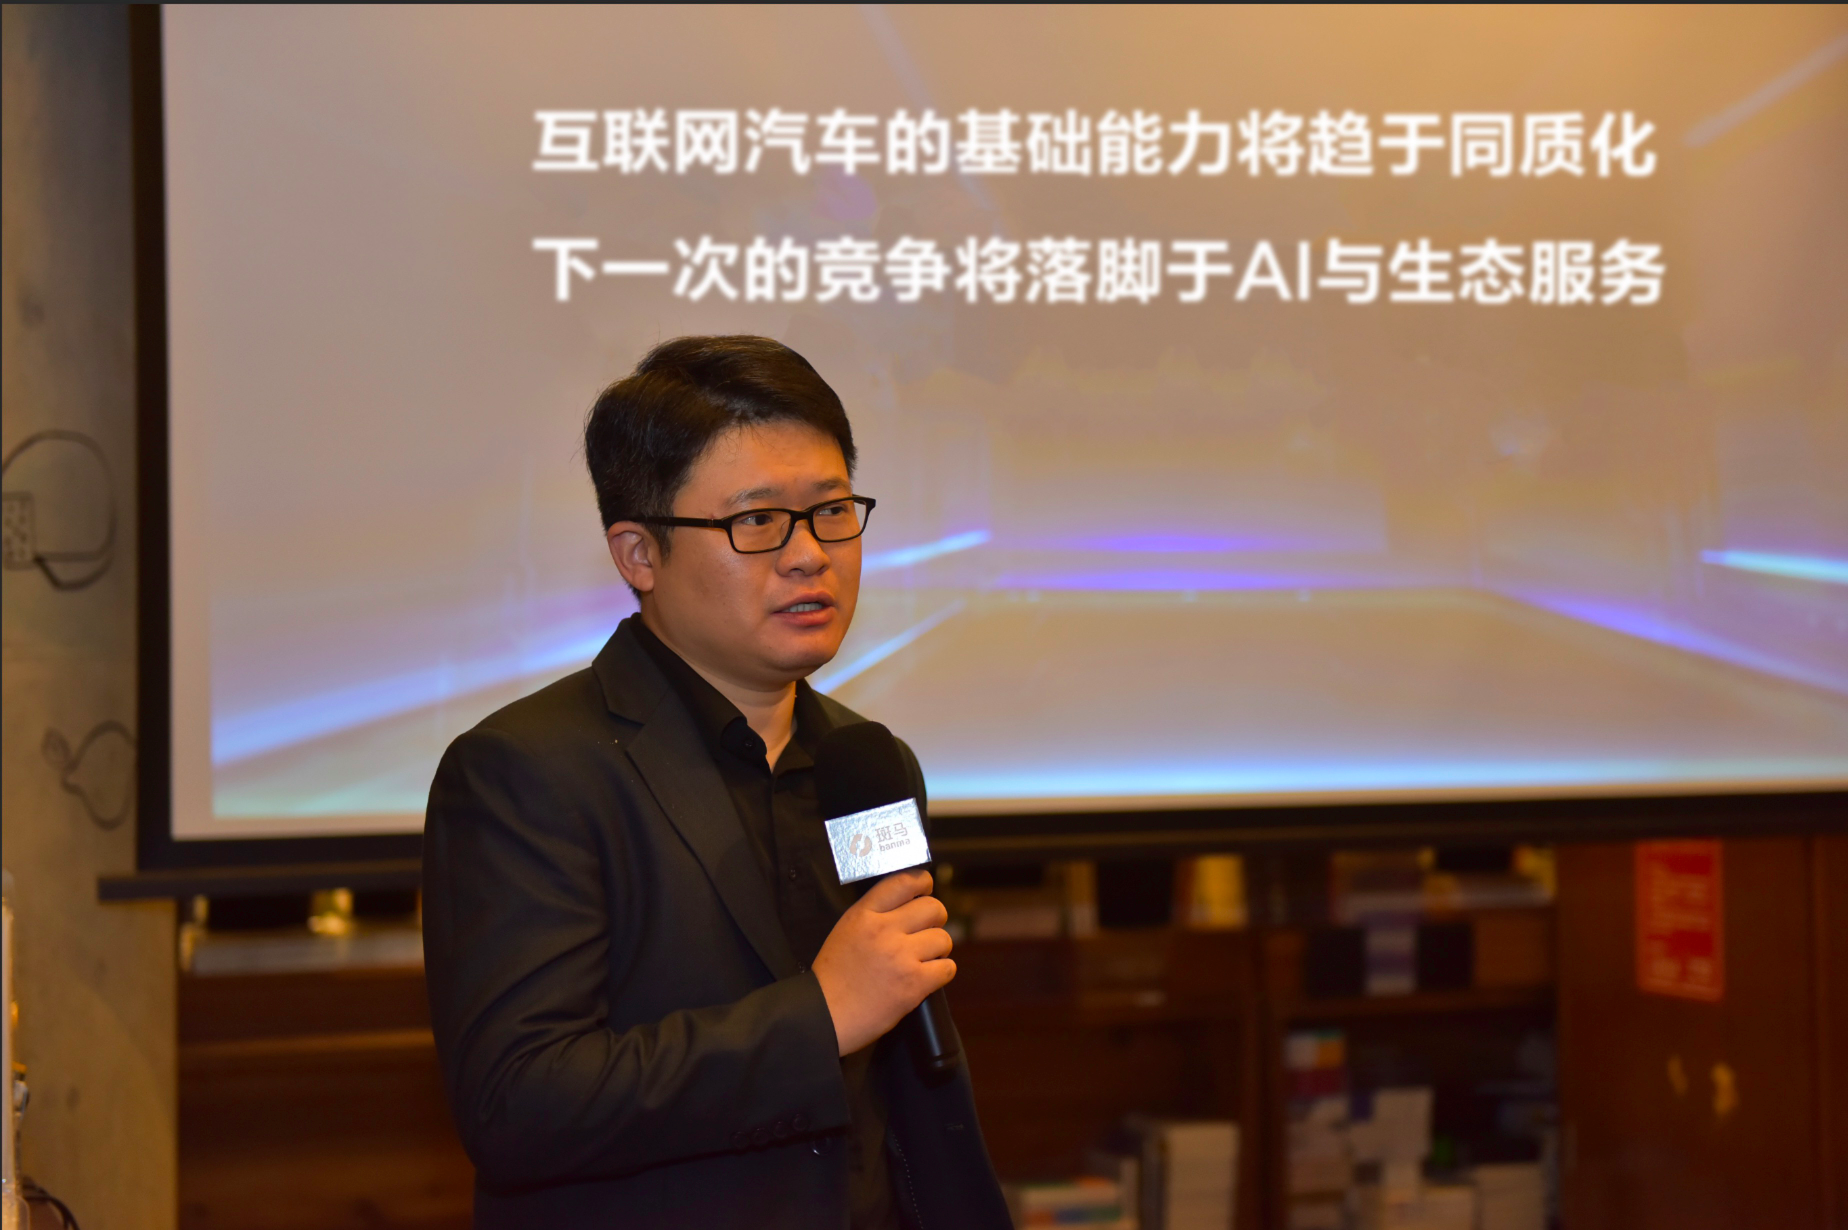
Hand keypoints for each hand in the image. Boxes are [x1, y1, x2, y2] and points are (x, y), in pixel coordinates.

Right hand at [811, 869, 954, 1055]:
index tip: (926, 889)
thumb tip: (907, 905)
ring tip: (923, 959)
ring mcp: (901, 957)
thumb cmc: (833, 978)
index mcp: (864, 915)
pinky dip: (942, 972)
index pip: (904, 882)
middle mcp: (884, 931)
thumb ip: (874, 915)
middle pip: (933, 908)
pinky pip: (947, 968)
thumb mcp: (845, 931)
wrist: (824, 1016)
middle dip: (935, 919)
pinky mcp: (914, 984)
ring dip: (938, 949)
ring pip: (943, 939)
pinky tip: (928, 977)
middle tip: (927, 931)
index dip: (923, 882)